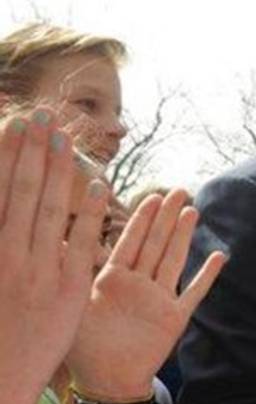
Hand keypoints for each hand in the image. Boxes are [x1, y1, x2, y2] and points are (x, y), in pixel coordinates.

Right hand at [0, 111, 107, 403]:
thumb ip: (0, 242)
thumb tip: (4, 213)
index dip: (6, 157)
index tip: (13, 126)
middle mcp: (6, 253)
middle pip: (21, 191)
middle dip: (30, 151)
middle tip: (40, 116)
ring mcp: (37, 269)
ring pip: (48, 208)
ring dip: (58, 169)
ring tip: (64, 136)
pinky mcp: (67, 287)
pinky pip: (82, 243)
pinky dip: (89, 213)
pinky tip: (98, 185)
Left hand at [65, 189, 225, 399]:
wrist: (106, 381)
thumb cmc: (84, 347)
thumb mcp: (72, 303)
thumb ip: (71, 270)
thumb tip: (53, 239)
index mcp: (113, 279)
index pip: (130, 241)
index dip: (142, 218)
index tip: (151, 196)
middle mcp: (138, 285)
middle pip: (155, 244)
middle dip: (166, 217)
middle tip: (179, 190)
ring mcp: (159, 300)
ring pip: (173, 260)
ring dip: (184, 236)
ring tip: (193, 210)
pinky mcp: (174, 318)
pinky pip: (194, 293)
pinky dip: (206, 275)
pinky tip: (219, 256)